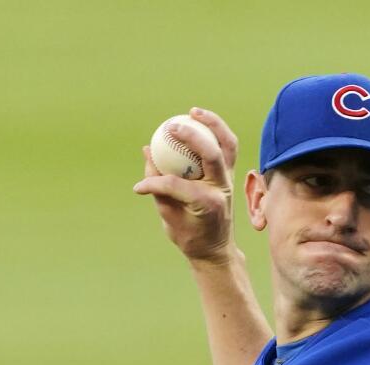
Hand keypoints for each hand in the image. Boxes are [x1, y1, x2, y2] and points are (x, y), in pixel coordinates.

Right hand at [133, 108, 239, 266]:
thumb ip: (158, 187)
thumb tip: (148, 151)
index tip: (139, 188)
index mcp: (207, 204)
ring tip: (193, 112)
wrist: (215, 248)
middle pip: (211, 155)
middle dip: (192, 137)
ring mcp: (229, 180)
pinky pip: (227, 147)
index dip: (154, 183)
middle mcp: (222, 189)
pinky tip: (199, 120)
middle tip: (171, 127)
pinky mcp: (230, 174)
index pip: (177, 184)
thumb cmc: (190, 236)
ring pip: (227, 145)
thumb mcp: (168, 218)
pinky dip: (217, 132)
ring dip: (213, 125)